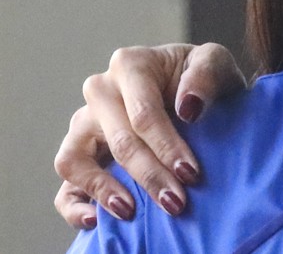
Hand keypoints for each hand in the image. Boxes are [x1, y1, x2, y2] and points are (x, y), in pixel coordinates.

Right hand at [53, 43, 246, 227]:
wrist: (199, 96)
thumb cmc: (205, 79)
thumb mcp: (217, 63)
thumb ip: (206, 73)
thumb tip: (187, 107)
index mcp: (131, 65)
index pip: (143, 113)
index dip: (166, 145)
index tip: (190, 173)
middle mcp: (100, 91)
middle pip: (119, 141)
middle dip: (150, 175)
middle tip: (176, 201)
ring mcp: (83, 124)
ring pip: (77, 161)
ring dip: (105, 190)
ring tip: (132, 211)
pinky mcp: (78, 153)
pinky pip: (64, 183)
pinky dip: (75, 205)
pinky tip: (98, 220)